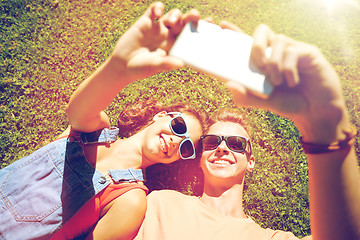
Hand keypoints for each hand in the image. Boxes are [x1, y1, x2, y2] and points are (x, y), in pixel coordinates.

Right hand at [109, 2, 199, 80]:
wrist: (122, 65)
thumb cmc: (141, 69)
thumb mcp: (154, 67)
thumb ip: (166, 63)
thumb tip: (181, 63)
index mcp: (176, 46)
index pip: (192, 35)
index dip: (202, 29)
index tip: (211, 24)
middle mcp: (170, 35)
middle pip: (185, 22)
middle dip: (192, 17)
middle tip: (195, 16)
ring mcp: (158, 27)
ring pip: (173, 14)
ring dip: (175, 15)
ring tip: (171, 22)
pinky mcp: (146, 21)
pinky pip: (154, 9)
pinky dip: (157, 7)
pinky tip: (157, 12)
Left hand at [222, 22, 349, 142]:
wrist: (316, 112)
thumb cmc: (289, 104)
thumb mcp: (264, 103)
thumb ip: (246, 96)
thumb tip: (228, 84)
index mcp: (264, 61)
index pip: (247, 41)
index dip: (236, 32)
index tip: (222, 25)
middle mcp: (277, 52)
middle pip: (262, 31)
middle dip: (255, 46)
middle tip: (259, 66)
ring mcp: (293, 50)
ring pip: (277, 41)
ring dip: (273, 64)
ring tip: (277, 82)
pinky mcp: (308, 52)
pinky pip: (292, 51)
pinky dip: (288, 69)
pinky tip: (293, 82)